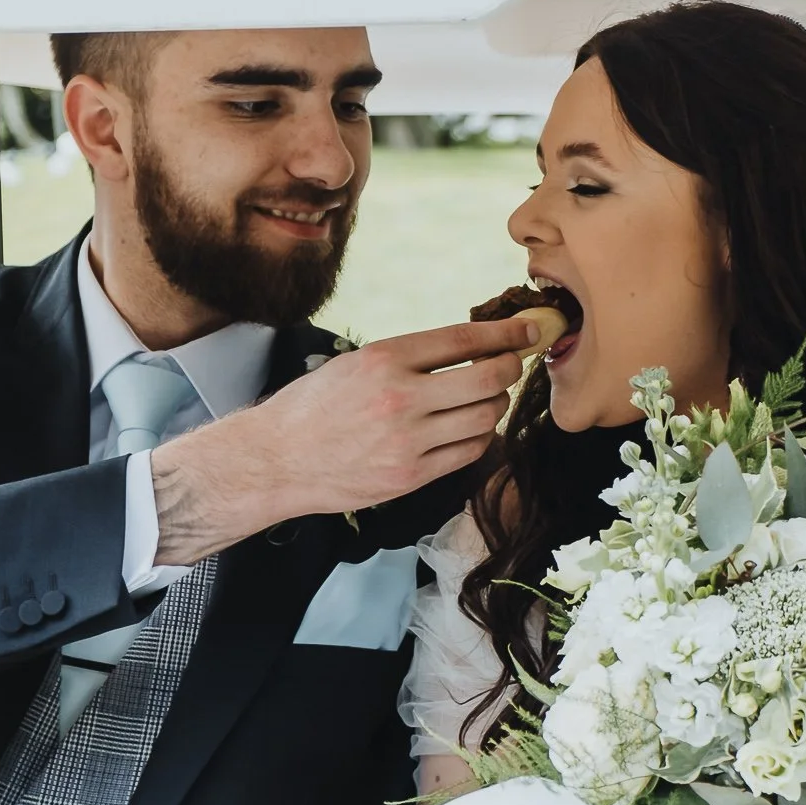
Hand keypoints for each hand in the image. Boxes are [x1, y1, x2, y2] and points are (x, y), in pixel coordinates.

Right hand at [149, 317, 533, 564]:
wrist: (277, 459)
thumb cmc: (314, 408)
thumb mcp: (355, 363)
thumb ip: (409, 356)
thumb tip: (469, 347)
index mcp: (385, 359)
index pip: (464, 339)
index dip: (506, 333)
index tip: (528, 329)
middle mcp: (400, 397)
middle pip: (488, 378)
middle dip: (510, 368)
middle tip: (512, 365)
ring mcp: (408, 441)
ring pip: (485, 416)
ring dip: (494, 404)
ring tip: (484, 398)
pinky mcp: (412, 475)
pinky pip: (470, 452)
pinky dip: (478, 436)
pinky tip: (469, 428)